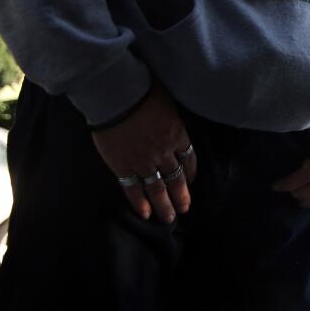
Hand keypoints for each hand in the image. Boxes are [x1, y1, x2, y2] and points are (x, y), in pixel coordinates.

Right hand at [91, 81, 196, 222]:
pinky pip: (133, 188)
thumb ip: (172, 117)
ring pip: (157, 188)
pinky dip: (139, 202)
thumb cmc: (144, 91)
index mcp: (177, 134)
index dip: (190, 171)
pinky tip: (145, 214)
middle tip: (184, 209)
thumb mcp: (168, 102)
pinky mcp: (123, 166)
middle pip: (176, 178)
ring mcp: (143, 161)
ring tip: (169, 219)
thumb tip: (173, 118)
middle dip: (181, 196)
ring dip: (163, 205)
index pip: (189, 158)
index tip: (191, 180)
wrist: (117, 96)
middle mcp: (164, 152)